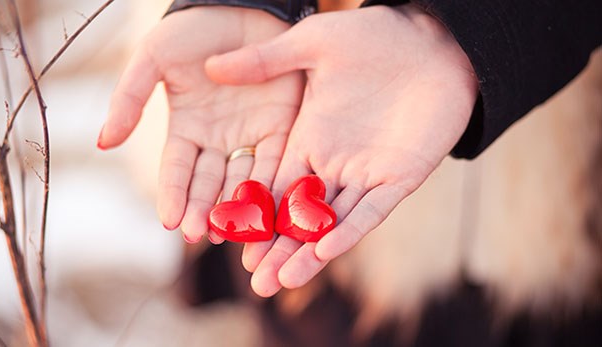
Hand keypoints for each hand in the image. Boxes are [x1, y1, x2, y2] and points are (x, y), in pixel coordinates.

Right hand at [99, 7, 303, 242]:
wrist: (241, 7)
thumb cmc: (193, 31)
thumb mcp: (154, 59)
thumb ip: (129, 98)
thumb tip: (102, 143)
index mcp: (186, 129)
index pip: (176, 171)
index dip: (173, 195)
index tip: (170, 221)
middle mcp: (217, 141)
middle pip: (209, 184)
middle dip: (204, 210)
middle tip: (201, 235)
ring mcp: (248, 137)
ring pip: (241, 181)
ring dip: (237, 208)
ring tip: (233, 231)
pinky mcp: (280, 128)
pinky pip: (275, 162)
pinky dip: (271, 185)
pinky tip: (267, 208)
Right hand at [206, 4, 478, 295]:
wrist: (430, 39)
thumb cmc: (371, 35)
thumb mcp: (313, 44)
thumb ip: (266, 61)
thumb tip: (212, 66)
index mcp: (308, 138)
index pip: (274, 185)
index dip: (253, 213)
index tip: (227, 238)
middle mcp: (333, 162)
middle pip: (299, 215)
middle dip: (278, 249)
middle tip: (255, 284)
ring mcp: (366, 172)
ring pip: (332, 222)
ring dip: (309, 252)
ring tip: (282, 282)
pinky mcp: (399, 176)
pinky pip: (371, 210)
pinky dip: (349, 230)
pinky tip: (326, 251)